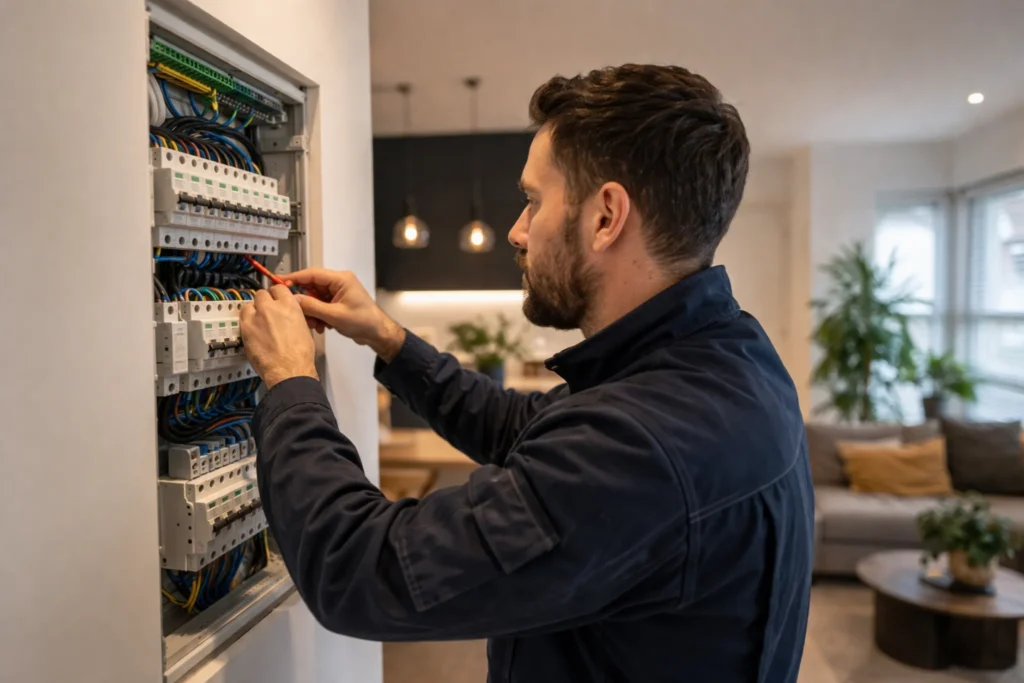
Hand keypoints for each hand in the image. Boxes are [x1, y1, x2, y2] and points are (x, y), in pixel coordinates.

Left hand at [240, 285, 318, 389]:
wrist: (289, 369)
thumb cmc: (299, 355)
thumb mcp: (304, 328)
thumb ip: (294, 315)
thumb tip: (289, 313)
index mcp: (289, 305)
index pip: (279, 288)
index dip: (276, 294)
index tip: (275, 298)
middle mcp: (271, 307)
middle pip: (262, 294)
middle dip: (264, 301)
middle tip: (266, 311)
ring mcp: (256, 317)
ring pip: (249, 304)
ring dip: (253, 311)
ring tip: (257, 322)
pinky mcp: (246, 328)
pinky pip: (242, 318)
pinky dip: (246, 322)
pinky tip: (252, 330)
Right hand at [282, 268, 405, 361]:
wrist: (377, 334)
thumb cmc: (363, 322)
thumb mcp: (335, 315)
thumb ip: (313, 307)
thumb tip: (294, 300)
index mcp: (341, 280)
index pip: (313, 274)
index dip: (295, 278)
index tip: (280, 282)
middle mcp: (338, 284)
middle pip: (312, 287)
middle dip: (305, 302)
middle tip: (298, 313)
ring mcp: (338, 294)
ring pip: (314, 299)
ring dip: (312, 312)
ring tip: (314, 325)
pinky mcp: (337, 304)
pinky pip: (320, 306)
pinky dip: (318, 316)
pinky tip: (321, 327)